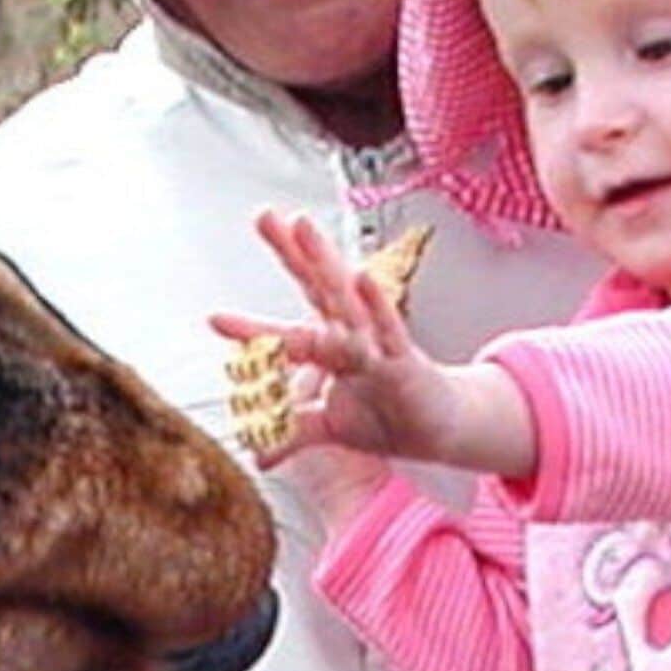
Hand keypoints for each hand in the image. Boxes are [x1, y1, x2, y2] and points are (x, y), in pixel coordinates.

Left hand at [209, 210, 530, 477]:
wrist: (442, 431)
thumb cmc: (386, 414)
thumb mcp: (330, 427)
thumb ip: (292, 431)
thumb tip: (257, 455)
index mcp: (334, 340)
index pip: (298, 305)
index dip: (267, 293)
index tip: (229, 288)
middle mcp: (353, 332)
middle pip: (318, 285)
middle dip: (293, 251)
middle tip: (265, 215)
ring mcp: (376, 343)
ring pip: (345, 301)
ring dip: (323, 265)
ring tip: (303, 227)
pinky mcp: (402, 362)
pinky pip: (387, 331)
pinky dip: (376, 305)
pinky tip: (363, 278)